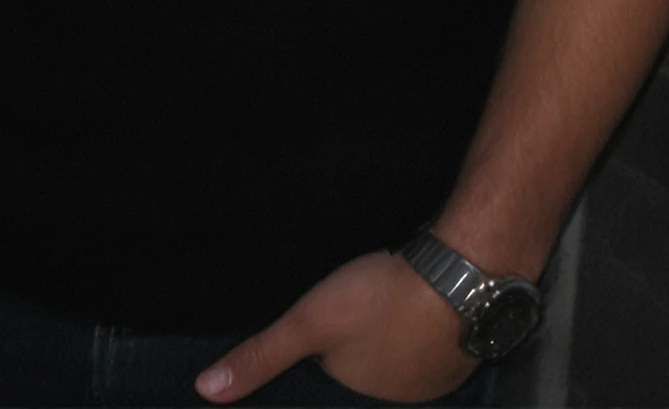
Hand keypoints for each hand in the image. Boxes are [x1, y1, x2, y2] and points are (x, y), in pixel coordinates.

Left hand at [196, 250, 474, 402]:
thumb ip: (260, 356)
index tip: (316, 347)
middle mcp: (403, 401)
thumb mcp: (310, 322)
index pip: (331, 393)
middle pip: (366, 374)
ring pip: (398, 357)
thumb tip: (205, 392)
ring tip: (374, 308)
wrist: (463, 272)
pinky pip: (428, 341)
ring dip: (388, 338)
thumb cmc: (382, 299)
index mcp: (365, 402)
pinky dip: (417, 325)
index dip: (321, 368)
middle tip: (345, 317)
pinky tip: (408, 301)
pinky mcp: (461, 346)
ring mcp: (437, 377)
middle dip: (354, 353)